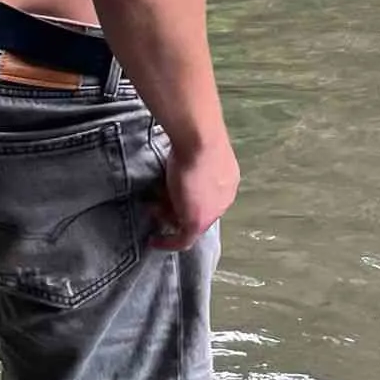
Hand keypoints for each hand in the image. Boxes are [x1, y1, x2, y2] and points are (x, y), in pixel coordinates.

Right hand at [152, 133, 238, 249]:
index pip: (207, 195)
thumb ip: (192, 162)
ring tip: (152, 210)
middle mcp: (224, 198)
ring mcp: (213, 212)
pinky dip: (168, 243)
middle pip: (199, 209)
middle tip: (158, 201)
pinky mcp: (198, 222)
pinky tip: (154, 241)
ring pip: (190, 222)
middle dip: (178, 207)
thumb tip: (179, 167)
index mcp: (228, 180)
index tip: (171, 192)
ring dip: (169, 218)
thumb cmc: (196, 137)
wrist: (200, 140)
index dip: (188, 195)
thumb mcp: (196, 151)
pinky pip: (183, 240)